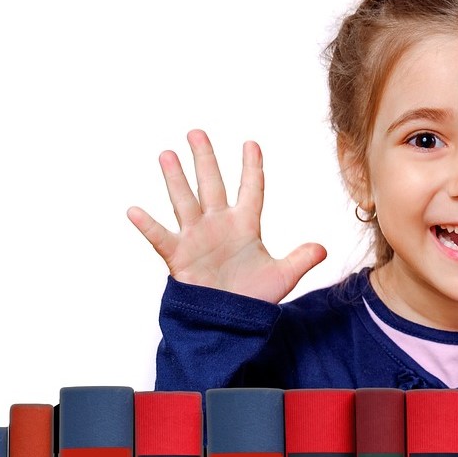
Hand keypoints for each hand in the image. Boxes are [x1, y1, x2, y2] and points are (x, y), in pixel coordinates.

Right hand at [127, 129, 326, 303]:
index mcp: (245, 225)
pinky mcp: (179, 256)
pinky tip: (134, 210)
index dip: (252, 167)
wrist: (230, 323)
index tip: (251, 144)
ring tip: (167, 154)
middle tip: (196, 133)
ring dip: (176, 179)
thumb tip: (323, 249)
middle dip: (205, 159)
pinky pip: (161, 237)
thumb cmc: (253, 298)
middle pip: (212, 185)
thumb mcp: (283, 277)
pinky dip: (147, 225)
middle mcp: (218, 225)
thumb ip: (301, 259)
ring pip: (185, 201)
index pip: (250, 189)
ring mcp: (197, 238)